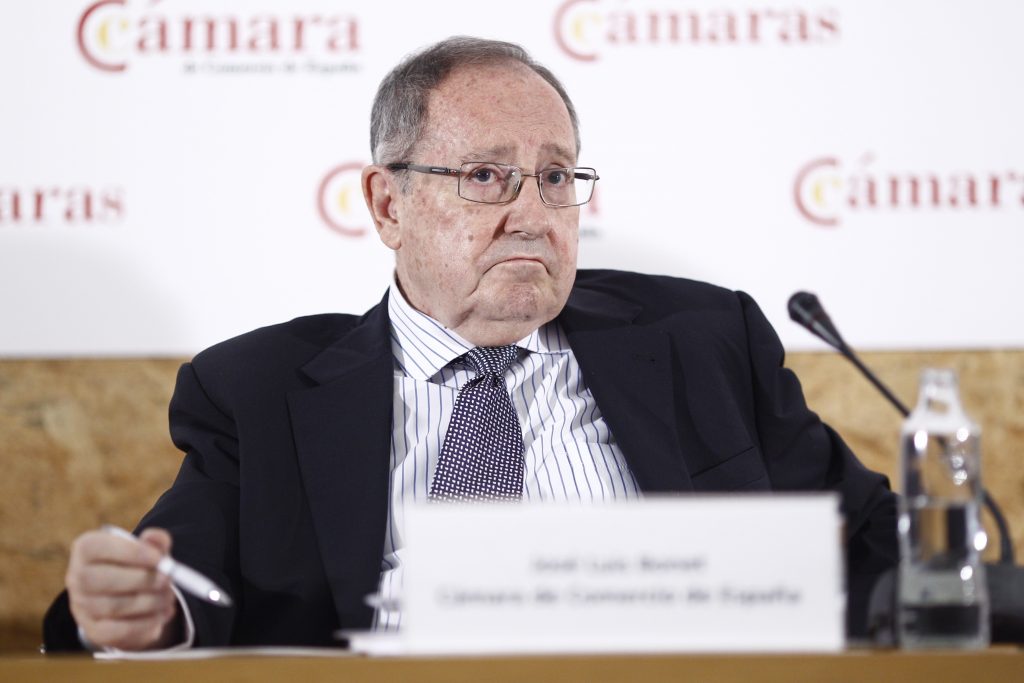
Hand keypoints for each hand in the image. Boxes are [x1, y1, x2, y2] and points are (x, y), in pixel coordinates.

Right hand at [65, 527, 182, 650]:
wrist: (128, 596)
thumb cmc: (138, 565)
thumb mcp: (148, 548)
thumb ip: (155, 541)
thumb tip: (156, 538)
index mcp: (86, 548)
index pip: (97, 547)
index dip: (130, 552)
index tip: (158, 558)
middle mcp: (77, 577)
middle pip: (103, 580)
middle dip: (142, 580)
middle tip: (168, 579)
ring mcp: (82, 606)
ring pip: (113, 606)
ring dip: (149, 602)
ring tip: (168, 597)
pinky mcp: (93, 630)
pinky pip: (117, 631)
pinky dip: (144, 624)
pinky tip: (160, 615)